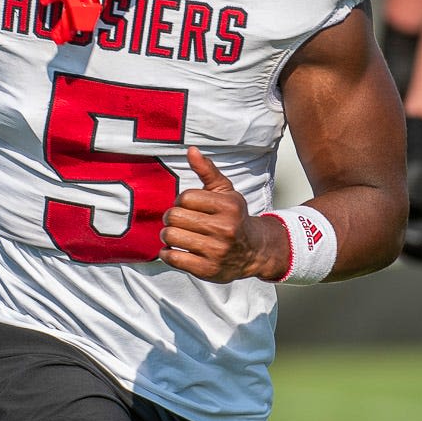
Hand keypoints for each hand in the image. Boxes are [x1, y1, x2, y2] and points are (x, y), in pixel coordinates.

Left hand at [160, 146, 287, 282]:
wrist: (254, 251)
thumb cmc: (234, 217)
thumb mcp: (225, 192)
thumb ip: (207, 170)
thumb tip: (191, 150)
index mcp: (228, 206)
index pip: (185, 197)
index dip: (181, 201)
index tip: (188, 206)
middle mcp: (224, 229)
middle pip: (174, 216)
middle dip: (172, 218)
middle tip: (179, 221)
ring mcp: (216, 251)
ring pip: (171, 236)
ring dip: (167, 235)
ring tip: (176, 234)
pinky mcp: (207, 270)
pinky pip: (172, 258)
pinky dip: (167, 253)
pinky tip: (175, 250)